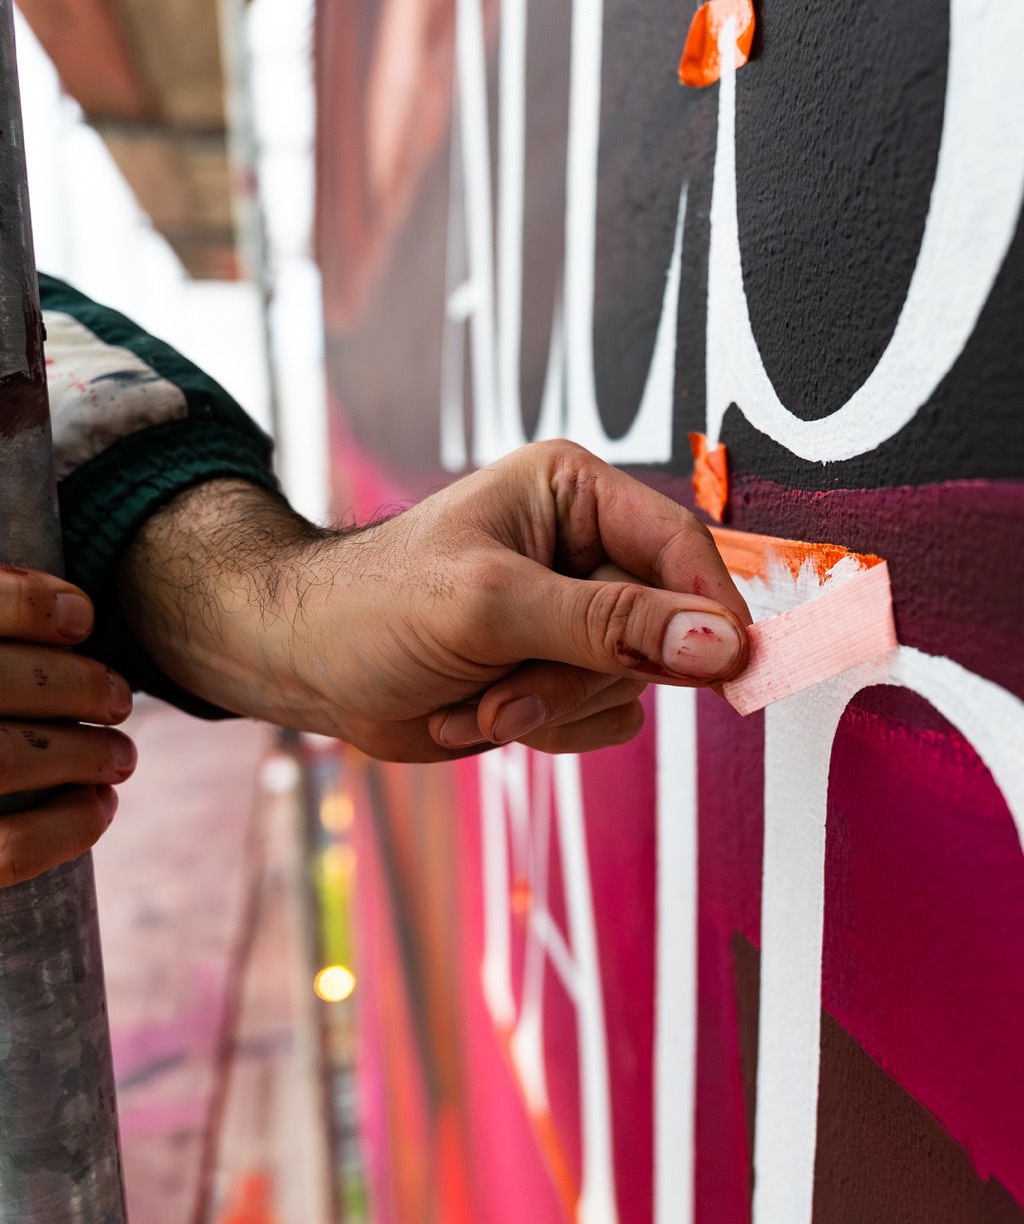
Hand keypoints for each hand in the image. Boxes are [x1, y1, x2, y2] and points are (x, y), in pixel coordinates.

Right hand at [0, 567, 135, 885]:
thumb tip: (63, 613)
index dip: (32, 603)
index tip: (81, 617)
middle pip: (2, 683)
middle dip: (79, 687)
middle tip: (119, 699)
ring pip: (10, 759)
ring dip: (86, 754)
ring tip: (120, 756)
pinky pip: (5, 850)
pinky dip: (67, 828)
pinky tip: (98, 809)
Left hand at [119, 441, 748, 761]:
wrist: (306, 665)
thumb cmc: (374, 604)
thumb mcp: (492, 605)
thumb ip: (610, 624)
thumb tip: (720, 644)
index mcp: (573, 494)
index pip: (679, 547)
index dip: (709, 609)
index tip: (728, 669)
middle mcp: (584, 551)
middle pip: (662, 627)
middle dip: (582, 673)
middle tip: (511, 687)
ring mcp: (573, 619)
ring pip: (632, 685)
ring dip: (553, 707)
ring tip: (481, 695)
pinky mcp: (559, 674)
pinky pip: (603, 719)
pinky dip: (542, 729)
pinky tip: (478, 709)